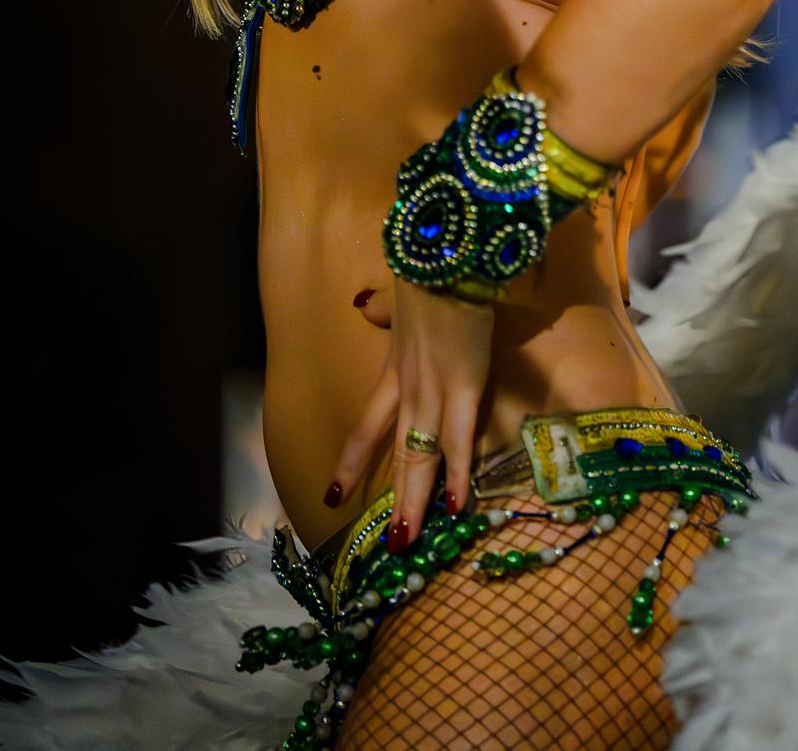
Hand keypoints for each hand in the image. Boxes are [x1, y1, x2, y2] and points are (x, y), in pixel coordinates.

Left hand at [324, 278, 494, 551]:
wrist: (444, 255)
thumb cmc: (427, 272)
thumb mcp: (398, 298)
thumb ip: (387, 311)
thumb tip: (366, 306)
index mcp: (394, 369)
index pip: (368, 424)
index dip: (353, 461)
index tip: (333, 494)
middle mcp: (408, 387)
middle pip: (394, 450)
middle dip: (391, 495)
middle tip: (384, 542)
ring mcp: (434, 390)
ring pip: (419, 455)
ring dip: (414, 500)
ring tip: (406, 540)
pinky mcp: (464, 386)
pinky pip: (458, 440)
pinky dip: (458, 475)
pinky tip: (457, 508)